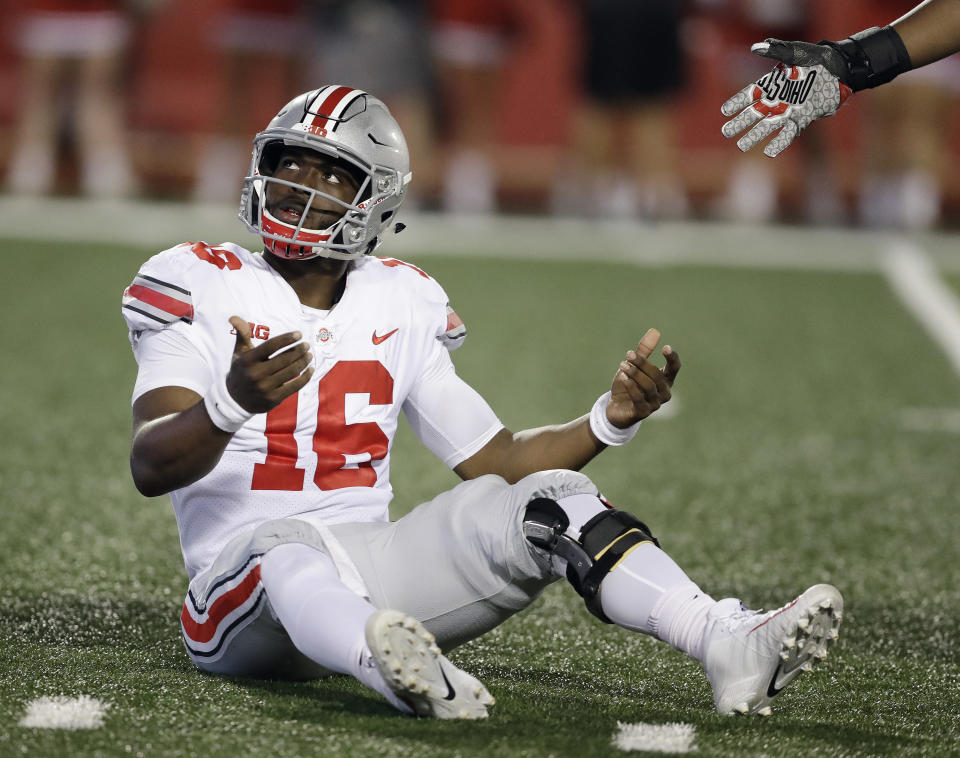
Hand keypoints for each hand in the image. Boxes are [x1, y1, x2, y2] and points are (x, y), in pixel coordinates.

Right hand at [226, 316, 313, 412]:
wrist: (236, 399)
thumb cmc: (242, 370)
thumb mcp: (239, 352)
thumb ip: (242, 334)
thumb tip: (234, 317)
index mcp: (248, 360)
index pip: (271, 346)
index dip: (286, 339)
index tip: (299, 334)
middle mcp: (256, 374)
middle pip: (284, 359)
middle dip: (298, 350)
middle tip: (307, 345)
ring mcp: (265, 388)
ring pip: (291, 372)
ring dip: (303, 362)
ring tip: (309, 355)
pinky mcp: (274, 399)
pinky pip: (295, 386)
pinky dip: (305, 377)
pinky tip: (311, 369)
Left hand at [608, 328, 679, 427]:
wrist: (616, 409)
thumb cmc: (628, 385)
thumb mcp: (634, 366)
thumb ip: (644, 351)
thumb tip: (655, 331)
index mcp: (665, 380)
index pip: (674, 368)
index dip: (672, 358)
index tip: (665, 347)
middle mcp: (664, 393)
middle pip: (657, 375)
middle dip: (642, 363)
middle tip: (628, 354)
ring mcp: (655, 404)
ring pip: (648, 386)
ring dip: (635, 373)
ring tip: (622, 365)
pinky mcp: (643, 412)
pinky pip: (639, 398)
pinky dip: (631, 386)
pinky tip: (623, 377)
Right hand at [721, 40, 852, 156]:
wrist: (840, 70)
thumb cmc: (817, 58)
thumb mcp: (797, 51)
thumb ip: (778, 50)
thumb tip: (757, 46)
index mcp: (774, 84)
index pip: (751, 95)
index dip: (738, 103)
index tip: (725, 111)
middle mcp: (779, 99)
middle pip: (755, 113)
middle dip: (740, 123)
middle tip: (726, 132)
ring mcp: (789, 110)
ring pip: (767, 126)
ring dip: (754, 136)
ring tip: (742, 145)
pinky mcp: (802, 119)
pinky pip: (788, 133)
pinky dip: (780, 142)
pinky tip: (770, 152)